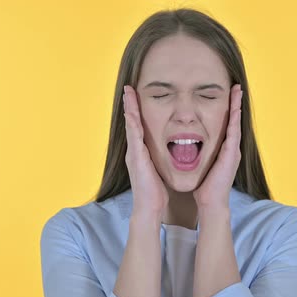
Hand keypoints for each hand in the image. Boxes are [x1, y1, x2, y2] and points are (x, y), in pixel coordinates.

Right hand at [123, 85, 168, 220]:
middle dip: (129, 105)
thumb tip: (168, 154)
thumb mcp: (159, 171)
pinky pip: (134, 136)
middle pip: (131, 123)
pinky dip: (132, 122)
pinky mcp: (136, 157)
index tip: (136, 97)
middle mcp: (135, 151)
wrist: (149, 208)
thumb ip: (160, 161)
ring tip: (128, 93)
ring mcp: (133, 153)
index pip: (138, 128)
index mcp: (141, 153)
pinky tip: (131, 112)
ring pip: (130, 125)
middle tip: (128, 88)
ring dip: (129, 108)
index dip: (136, 112)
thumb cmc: (155, 192)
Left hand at [193, 84, 242, 210]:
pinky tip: (235, 109)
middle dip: (235, 102)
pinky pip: (234, 133)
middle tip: (236, 86)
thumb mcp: (199, 163)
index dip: (227, 108)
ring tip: (238, 91)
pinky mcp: (231, 155)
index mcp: (222, 148)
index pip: (225, 124)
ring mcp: (232, 150)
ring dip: (237, 106)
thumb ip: (196, 153)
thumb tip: (184, 145)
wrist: (210, 202)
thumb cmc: (203, 185)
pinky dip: (235, 120)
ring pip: (236, 123)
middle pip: (233, 120)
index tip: (226, 93)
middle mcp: (230, 147)